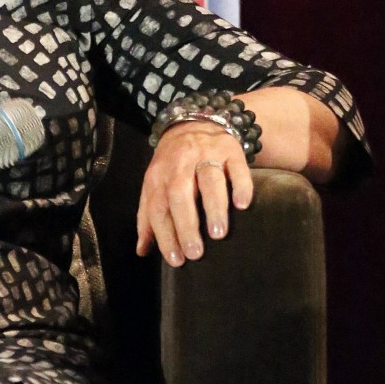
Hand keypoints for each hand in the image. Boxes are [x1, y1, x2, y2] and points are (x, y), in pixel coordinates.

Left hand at [136, 122, 253, 266]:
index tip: (176, 260)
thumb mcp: (155, 186)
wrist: (193, 123)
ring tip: (218, 234)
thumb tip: (141, 250)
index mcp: (158, 176)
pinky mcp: (230, 149)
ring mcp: (206, 154)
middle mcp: (179, 164)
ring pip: (209, 180)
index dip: (165, 234)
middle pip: (180, 194)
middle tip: (196, 253)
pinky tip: (242, 205)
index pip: (157, 207)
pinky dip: (240, 185)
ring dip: (213, 207)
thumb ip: (148, 217)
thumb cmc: (172, 166)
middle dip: (186, 225)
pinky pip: (237, 167)